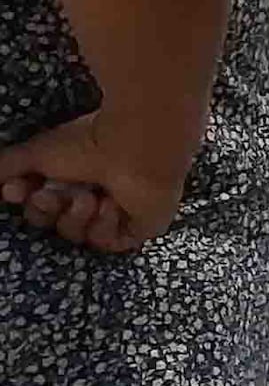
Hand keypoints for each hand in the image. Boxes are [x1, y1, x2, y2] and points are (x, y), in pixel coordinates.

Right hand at [0, 111, 188, 253]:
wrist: (136, 148)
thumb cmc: (89, 143)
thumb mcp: (36, 152)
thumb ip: (8, 166)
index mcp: (71, 173)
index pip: (35, 200)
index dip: (23, 198)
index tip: (16, 189)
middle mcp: (92, 192)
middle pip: (51, 220)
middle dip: (46, 209)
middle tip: (52, 194)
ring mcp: (116, 211)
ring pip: (76, 233)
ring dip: (76, 215)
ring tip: (89, 196)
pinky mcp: (139, 227)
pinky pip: (107, 242)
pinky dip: (104, 225)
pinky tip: (113, 204)